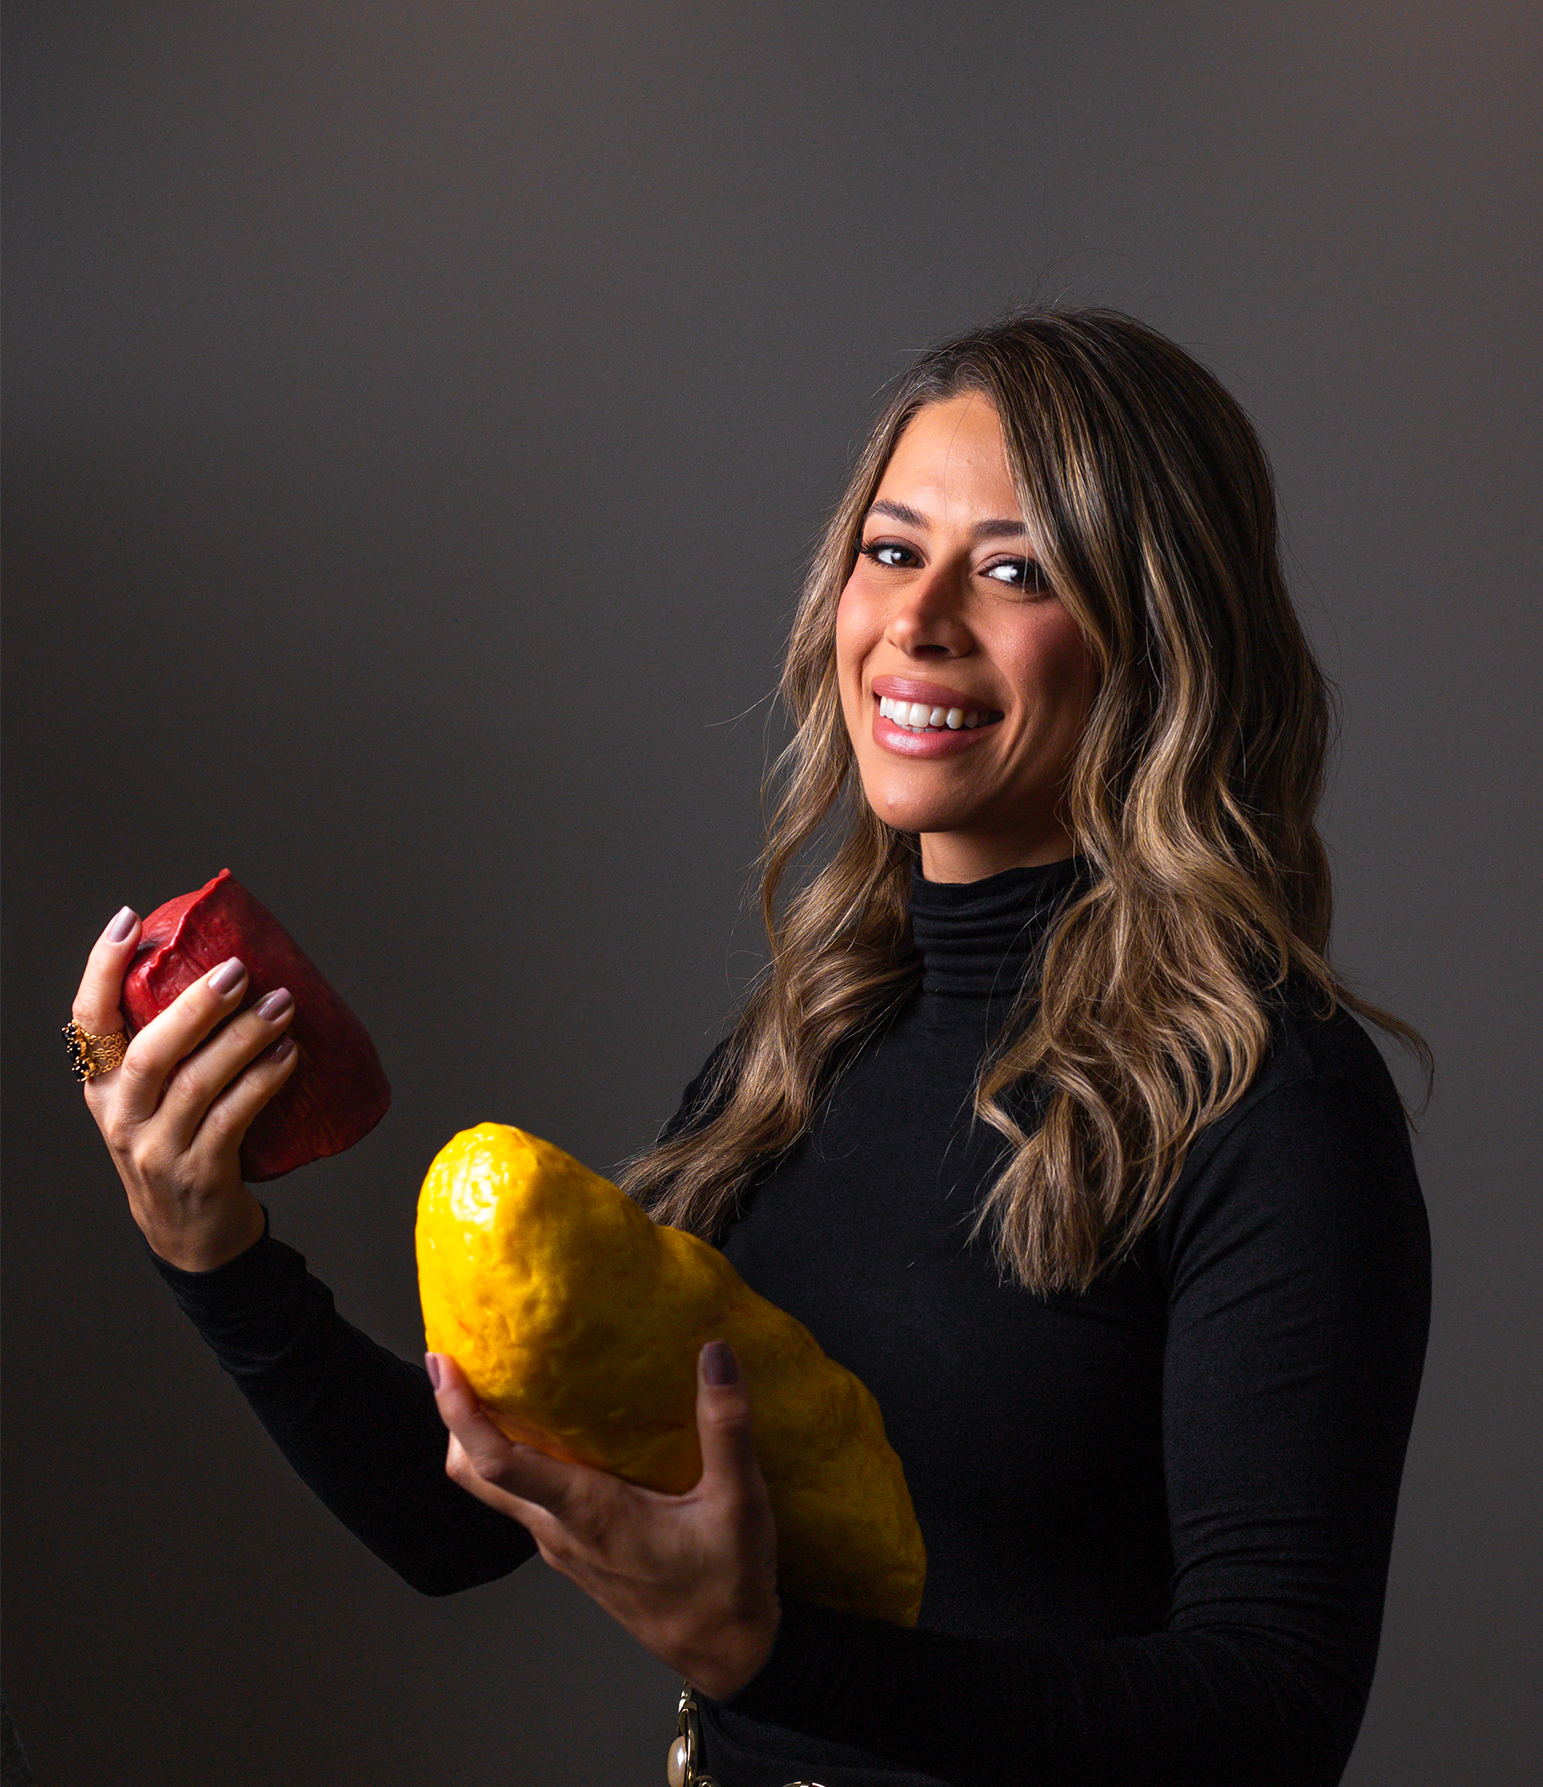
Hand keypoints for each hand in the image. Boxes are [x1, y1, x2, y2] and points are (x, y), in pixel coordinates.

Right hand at [73, 906, 299, 1270]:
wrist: (191, 1237)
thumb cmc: (181, 1145)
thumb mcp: (156, 1099)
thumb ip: (175, 1047)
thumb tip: (231, 968)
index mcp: (103, 1086)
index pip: (89, 1019)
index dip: (103, 968)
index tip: (129, 921)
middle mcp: (120, 1115)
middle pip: (150, 1051)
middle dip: (196, 1005)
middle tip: (238, 969)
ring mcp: (156, 1149)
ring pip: (197, 1083)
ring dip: (244, 1038)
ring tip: (282, 1005)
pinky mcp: (198, 1174)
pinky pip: (234, 1119)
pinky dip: (263, 1081)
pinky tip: (289, 1055)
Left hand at [429, 1340, 780, 1701]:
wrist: (725, 1655)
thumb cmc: (725, 1586)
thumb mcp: (739, 1503)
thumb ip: (725, 1427)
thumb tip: (716, 1356)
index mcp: (587, 1513)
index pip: (499, 1462)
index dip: (460, 1414)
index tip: (443, 1367)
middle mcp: (560, 1529)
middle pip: (475, 1476)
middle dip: (455, 1419)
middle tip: (460, 1362)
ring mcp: (563, 1545)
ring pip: (499, 1489)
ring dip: (486, 1439)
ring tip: (506, 1381)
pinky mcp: (576, 1551)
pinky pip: (529, 1500)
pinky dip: (521, 1460)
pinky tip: (557, 1430)